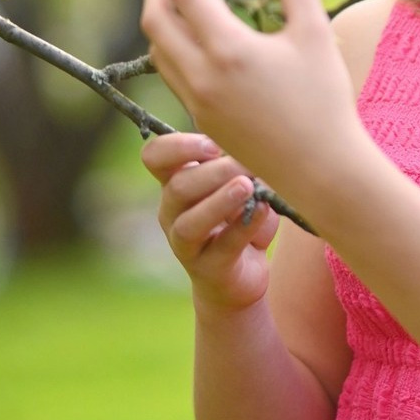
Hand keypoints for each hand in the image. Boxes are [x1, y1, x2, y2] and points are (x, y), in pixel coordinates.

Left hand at [140, 0, 361, 197]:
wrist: (321, 168)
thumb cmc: (325, 97)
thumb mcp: (315, 31)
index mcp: (228, 50)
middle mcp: (201, 75)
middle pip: (155, 18)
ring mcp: (196, 100)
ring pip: (157, 48)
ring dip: (162, 14)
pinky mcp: (201, 118)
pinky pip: (171, 71)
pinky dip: (173, 43)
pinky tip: (200, 34)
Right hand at [142, 132, 278, 310]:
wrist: (241, 276)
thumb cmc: (240, 216)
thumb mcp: (240, 183)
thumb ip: (242, 165)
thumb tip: (259, 148)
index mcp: (175, 182)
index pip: (155, 157)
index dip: (178, 146)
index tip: (213, 144)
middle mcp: (172, 212)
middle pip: (177, 187)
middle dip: (213, 171)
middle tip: (245, 164)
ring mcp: (185, 244)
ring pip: (189, 223)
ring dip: (219, 201)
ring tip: (246, 186)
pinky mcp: (208, 268)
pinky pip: (223, 246)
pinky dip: (244, 226)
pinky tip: (263, 209)